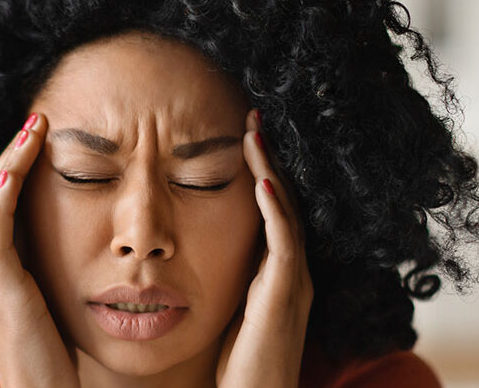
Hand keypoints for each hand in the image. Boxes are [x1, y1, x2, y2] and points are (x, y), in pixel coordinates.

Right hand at [0, 113, 79, 387]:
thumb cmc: (60, 369)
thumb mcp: (57, 312)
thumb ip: (59, 279)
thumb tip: (89, 251)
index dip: (16, 172)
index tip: (41, 140)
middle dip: (11, 156)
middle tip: (37, 119)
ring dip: (10, 163)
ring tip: (34, 127)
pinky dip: (2, 197)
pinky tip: (15, 170)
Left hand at [215, 108, 313, 387]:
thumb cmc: (236, 369)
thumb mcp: (226, 312)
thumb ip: (218, 280)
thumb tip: (187, 252)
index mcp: (274, 275)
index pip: (269, 210)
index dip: (258, 171)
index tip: (241, 135)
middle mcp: (289, 273)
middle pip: (282, 201)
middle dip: (267, 158)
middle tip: (253, 116)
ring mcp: (291, 284)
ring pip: (286, 213)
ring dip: (270, 171)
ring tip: (255, 133)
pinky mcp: (284, 298)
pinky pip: (284, 245)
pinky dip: (275, 211)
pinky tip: (262, 183)